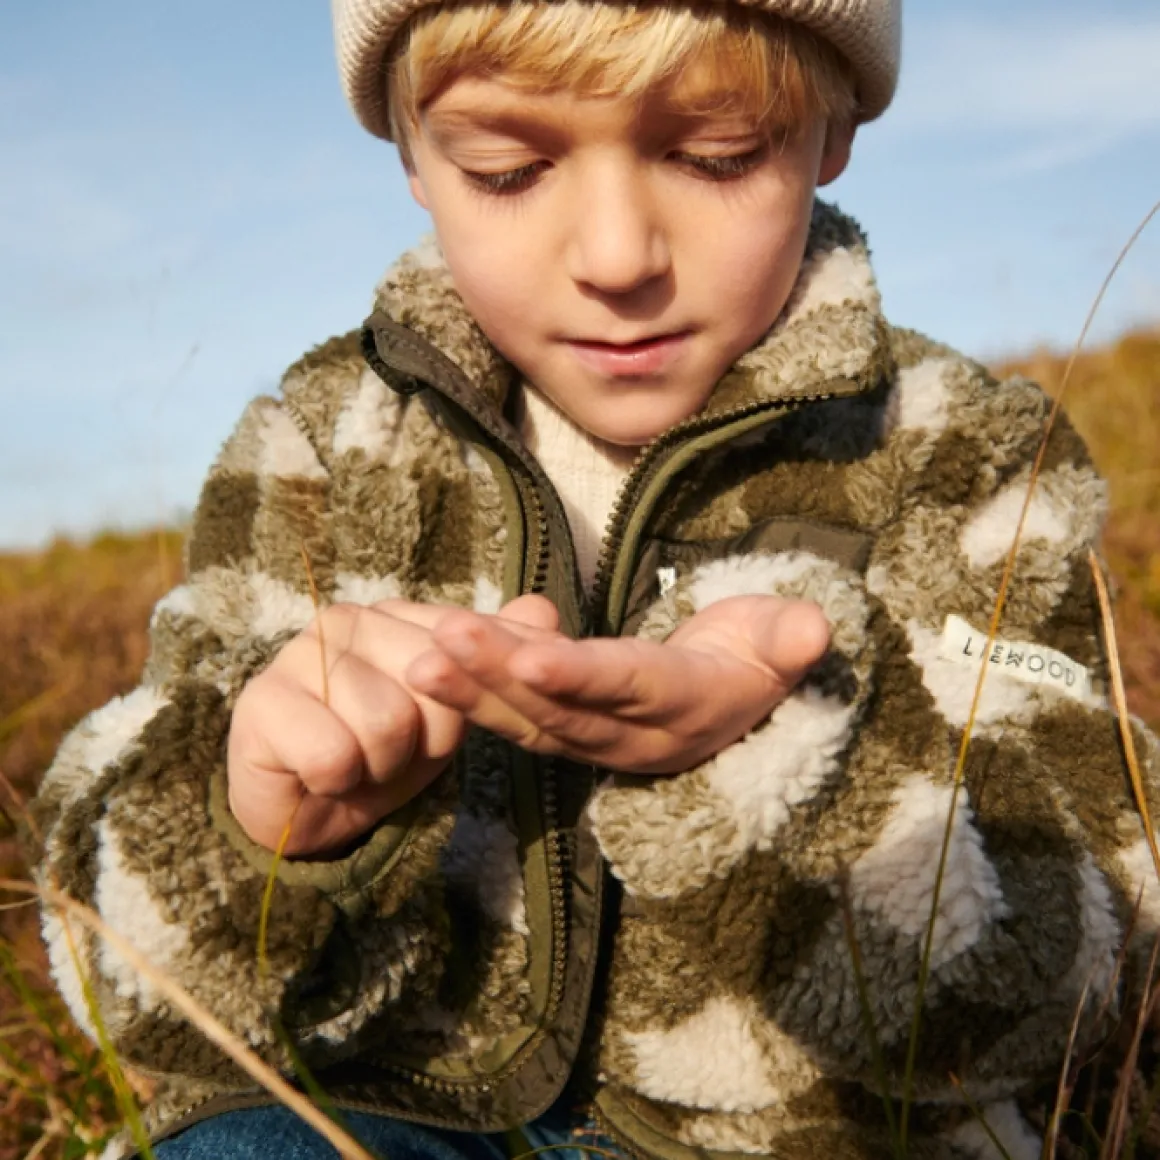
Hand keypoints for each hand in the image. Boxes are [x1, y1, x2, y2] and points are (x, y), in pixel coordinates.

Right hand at [226, 596, 555, 855]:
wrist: (307, 807)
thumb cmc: (382, 753)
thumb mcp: (450, 713)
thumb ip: (495, 660)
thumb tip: (542, 608)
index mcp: (398, 615)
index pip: (467, 657)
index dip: (457, 716)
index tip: (430, 734)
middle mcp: (348, 620)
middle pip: (433, 694)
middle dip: (419, 744)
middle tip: (384, 750)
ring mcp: (299, 654)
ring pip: (386, 725)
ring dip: (377, 765)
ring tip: (354, 760)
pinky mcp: (262, 702)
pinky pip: (335, 755)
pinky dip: (335, 780)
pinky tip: (318, 772)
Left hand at [407, 595, 829, 773]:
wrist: (734, 705)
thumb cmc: (755, 656)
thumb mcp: (782, 643)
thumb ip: (789, 637)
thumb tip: (815, 627)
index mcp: (684, 704)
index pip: (626, 687)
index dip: (580, 676)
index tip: (528, 657)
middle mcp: (632, 733)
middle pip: (559, 709)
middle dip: (498, 678)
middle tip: (441, 643)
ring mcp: (595, 740)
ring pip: (526, 720)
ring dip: (471, 692)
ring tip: (418, 659)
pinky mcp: (567, 734)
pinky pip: (515, 719)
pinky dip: (472, 696)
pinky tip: (426, 662)